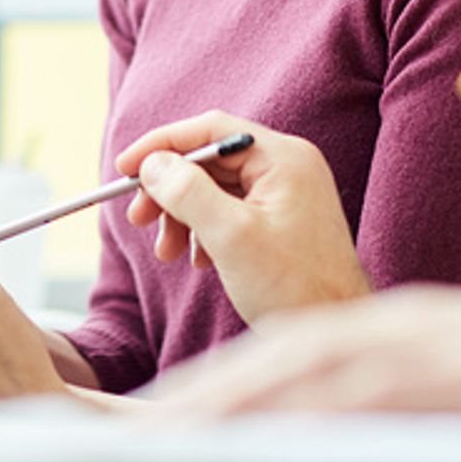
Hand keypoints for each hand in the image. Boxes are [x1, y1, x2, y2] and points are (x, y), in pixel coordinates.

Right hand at [117, 111, 368, 324]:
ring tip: (166, 252)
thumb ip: (188, 192)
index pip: (211, 130)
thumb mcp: (231, 236)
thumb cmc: (295, 287)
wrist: (335, 331)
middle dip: (169, 189)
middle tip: (138, 217)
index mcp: (284, 158)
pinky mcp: (279, 222)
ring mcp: (285, 195)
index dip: (162, 144)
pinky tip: (197, 260)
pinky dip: (203, 231)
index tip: (125, 167)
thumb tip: (152, 164)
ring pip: (215, 188)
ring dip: (182, 215)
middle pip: (209, 160)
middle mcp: (287, 168)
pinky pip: (229, 212)